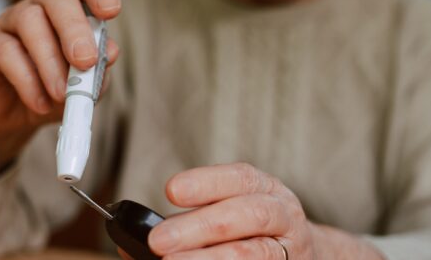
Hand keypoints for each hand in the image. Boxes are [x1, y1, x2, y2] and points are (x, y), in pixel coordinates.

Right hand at [0, 0, 120, 188]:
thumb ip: (99, 69)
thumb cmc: (53, 92)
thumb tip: (112, 52)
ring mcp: (9, 22)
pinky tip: (39, 102)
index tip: (111, 11)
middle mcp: (39, 7)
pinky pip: (5, 51)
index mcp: (70, 10)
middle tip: (85, 61)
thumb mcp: (85, 85)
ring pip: (30, 21)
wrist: (13, 118)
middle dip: (75, 29)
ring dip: (50, 60)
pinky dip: (27, 81)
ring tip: (61, 93)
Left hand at [137, 163, 382, 258]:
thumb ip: (183, 223)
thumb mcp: (224, 212)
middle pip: (247, 215)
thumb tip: (128, 239)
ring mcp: (291, 247)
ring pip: (255, 253)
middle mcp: (283, 214)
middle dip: (199, 227)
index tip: (171, 191)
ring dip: (212, 259)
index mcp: (265, 189)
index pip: (240, 178)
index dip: (206, 182)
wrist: (302, 255)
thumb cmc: (250, 232)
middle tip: (159, 241)